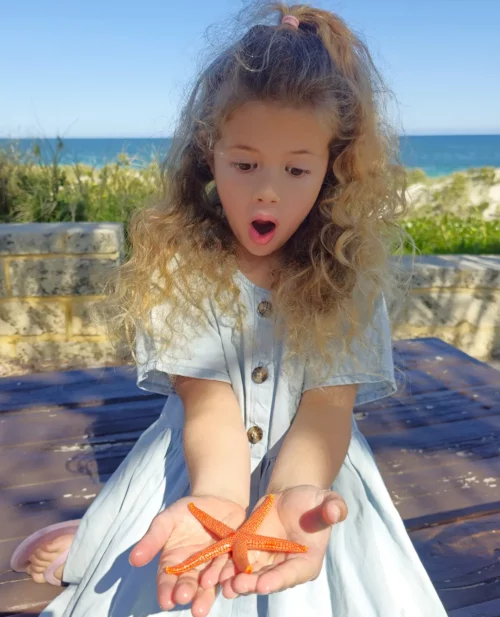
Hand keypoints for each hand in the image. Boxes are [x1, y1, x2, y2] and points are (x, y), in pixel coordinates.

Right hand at [129, 495, 246, 615]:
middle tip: (185, 599)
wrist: (217, 498)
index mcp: (174, 561)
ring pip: (210, 584)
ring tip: (203, 604)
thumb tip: (133, 560)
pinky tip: (226, 583)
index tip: (166, 601)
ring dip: (206, 595)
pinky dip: (228, 577)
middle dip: (187, 593)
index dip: (166, 591)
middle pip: (189, 585)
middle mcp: (193, 569)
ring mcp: (213, 566)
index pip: (167, 579)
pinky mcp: (231, 560)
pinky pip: (230, 569)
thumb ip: (153, 539)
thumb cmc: (187, 511)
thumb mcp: (167, 520)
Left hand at [211, 485, 346, 597]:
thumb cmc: (313, 501)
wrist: (291, 497)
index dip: (278, 579)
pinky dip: (226, 568)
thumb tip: (335, 512)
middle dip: (253, 584)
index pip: (292, 574)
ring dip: (236, 581)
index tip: (264, 584)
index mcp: (307, 562)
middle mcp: (285, 567)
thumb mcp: (326, 501)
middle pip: (268, 579)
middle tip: (238, 586)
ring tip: (223, 584)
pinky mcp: (250, 551)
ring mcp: (266, 562)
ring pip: (249, 575)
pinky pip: (237, 562)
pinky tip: (214, 572)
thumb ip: (332, 509)